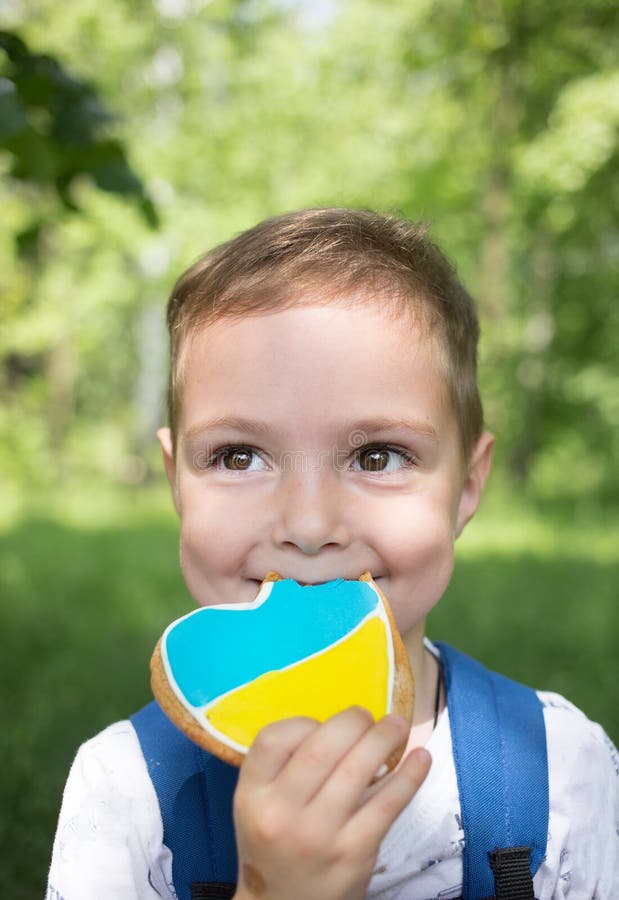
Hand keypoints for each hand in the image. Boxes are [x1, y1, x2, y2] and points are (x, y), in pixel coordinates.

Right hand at [232, 707, 430, 899]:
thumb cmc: (276, 846)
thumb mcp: (259, 806)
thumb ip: (286, 767)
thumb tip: (343, 725)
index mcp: (252, 797)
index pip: (272, 739)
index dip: (303, 722)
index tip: (322, 724)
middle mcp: (280, 814)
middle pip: (321, 747)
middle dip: (352, 721)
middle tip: (367, 716)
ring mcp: (319, 835)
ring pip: (357, 769)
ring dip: (384, 738)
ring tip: (396, 725)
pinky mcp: (354, 852)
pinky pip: (387, 803)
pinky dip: (409, 776)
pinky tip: (421, 758)